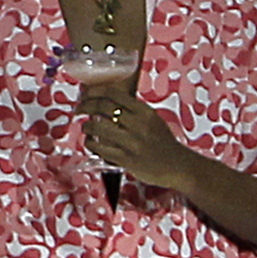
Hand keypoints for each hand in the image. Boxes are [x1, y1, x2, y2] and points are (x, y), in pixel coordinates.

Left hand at [77, 93, 204, 195]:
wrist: (177, 165)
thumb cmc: (163, 142)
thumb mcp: (152, 120)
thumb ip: (133, 112)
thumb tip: (107, 104)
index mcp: (144, 111)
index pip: (113, 93)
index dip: (94, 92)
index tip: (86, 95)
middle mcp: (137, 124)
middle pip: (103, 107)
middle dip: (85, 106)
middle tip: (79, 109)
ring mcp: (131, 142)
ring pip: (98, 127)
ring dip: (86, 126)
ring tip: (85, 127)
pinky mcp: (126, 159)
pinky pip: (100, 148)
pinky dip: (90, 144)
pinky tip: (90, 143)